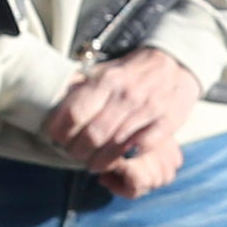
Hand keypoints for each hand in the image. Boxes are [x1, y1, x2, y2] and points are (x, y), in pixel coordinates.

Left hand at [43, 47, 203, 193]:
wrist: (174, 62)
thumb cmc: (132, 72)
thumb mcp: (104, 71)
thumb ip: (81, 88)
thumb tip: (51, 102)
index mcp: (106, 80)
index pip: (74, 113)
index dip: (60, 132)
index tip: (57, 139)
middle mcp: (126, 94)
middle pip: (92, 135)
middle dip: (77, 151)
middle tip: (74, 154)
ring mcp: (147, 109)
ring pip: (115, 146)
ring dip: (99, 161)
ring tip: (92, 164)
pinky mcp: (166, 121)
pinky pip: (142, 148)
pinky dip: (128, 157)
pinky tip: (120, 158)